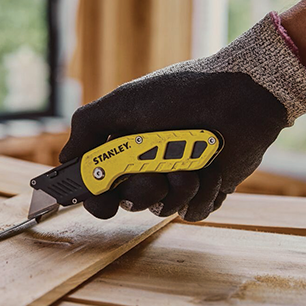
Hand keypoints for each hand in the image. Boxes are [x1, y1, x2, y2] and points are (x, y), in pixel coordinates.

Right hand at [59, 14, 305, 220]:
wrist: (240, 95)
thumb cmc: (182, 93)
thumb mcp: (125, 102)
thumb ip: (88, 127)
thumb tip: (65, 159)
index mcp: (124, 149)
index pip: (99, 188)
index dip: (98, 198)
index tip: (104, 197)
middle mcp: (148, 167)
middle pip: (129, 202)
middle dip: (143, 186)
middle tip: (157, 164)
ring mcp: (177, 181)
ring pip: (162, 210)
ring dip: (178, 185)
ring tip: (195, 157)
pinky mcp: (207, 190)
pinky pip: (194, 213)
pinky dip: (204, 193)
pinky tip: (213, 169)